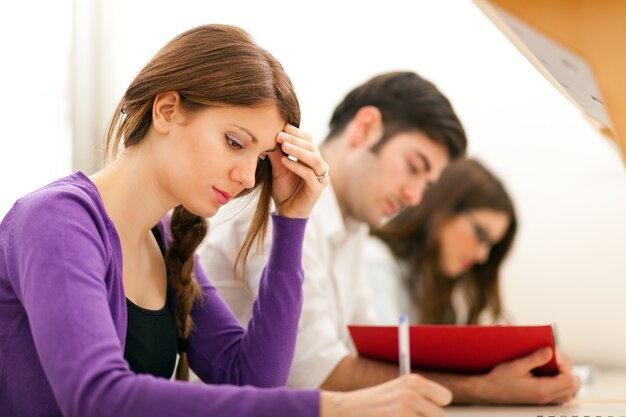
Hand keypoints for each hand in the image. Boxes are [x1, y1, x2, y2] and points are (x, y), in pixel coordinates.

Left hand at [268, 123, 327, 217]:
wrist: (287, 211)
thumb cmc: (284, 188)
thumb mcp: (278, 168)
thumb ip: (276, 153)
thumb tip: (268, 135)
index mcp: (311, 157)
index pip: (307, 139)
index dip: (296, 132)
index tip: (282, 126)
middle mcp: (319, 165)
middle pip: (311, 146)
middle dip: (295, 139)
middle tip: (279, 135)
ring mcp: (321, 176)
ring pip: (314, 158)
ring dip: (298, 151)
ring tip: (284, 146)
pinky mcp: (318, 188)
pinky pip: (309, 174)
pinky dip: (297, 167)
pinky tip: (285, 162)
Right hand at [321, 374, 451, 416]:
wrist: (350, 409)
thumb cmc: (375, 402)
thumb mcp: (399, 390)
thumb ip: (421, 396)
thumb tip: (441, 409)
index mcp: (414, 381)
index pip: (445, 398)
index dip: (436, 405)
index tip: (425, 408)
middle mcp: (412, 394)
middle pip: (439, 416)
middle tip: (406, 415)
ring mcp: (405, 411)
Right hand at [473, 347, 580, 403]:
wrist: (489, 390)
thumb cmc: (500, 378)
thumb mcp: (517, 365)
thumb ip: (535, 359)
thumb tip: (550, 351)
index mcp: (542, 389)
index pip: (567, 380)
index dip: (565, 366)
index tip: (555, 357)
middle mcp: (545, 397)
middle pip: (571, 388)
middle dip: (568, 373)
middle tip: (558, 361)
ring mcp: (542, 401)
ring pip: (567, 395)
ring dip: (567, 382)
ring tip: (558, 369)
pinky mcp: (539, 400)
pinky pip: (559, 398)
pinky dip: (562, 388)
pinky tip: (554, 379)